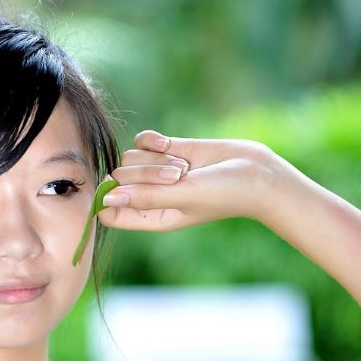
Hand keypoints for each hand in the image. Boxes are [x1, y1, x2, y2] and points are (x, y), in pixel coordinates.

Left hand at [97, 130, 282, 232]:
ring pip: (131, 158)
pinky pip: (141, 141)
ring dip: (155, 158)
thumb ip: (145, 198)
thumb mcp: (183, 196)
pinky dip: (154, 141)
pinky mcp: (167, 151)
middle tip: (178, 175)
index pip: (110, 213)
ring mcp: (157, 173)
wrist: (253, 171)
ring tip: (183, 166)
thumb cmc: (223, 194)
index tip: (120, 185)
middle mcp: (150, 197)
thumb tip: (107, 199)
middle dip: (145, 173)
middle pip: (121, 178)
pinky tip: (172, 146)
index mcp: (151, 218)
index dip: (108, 197)